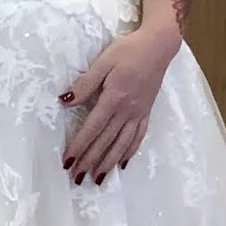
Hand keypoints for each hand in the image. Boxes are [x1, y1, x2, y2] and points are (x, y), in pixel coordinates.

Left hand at [59, 24, 180, 184]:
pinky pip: (138, 137)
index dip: (79, 146)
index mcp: (114, 98)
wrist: (160, 46)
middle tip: (77, 179)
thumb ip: (85, 83)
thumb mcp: (103, 61)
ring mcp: (139, 114)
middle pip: (106, 142)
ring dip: (109, 163)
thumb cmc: (129, 50)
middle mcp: (127, 111)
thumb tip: (65, 101)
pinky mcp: (147, 113)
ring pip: (122, 144)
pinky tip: (122, 164)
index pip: (92, 128)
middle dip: (90, 162)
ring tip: (98, 179)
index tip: (68, 162)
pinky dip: (129, 152)